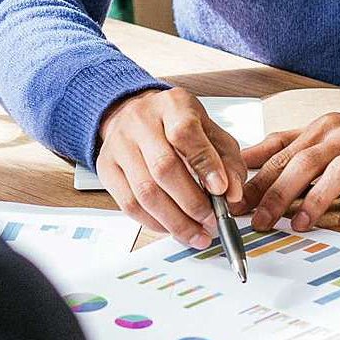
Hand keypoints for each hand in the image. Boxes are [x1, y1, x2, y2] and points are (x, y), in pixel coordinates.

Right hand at [97, 88, 247, 246]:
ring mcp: (120, 145)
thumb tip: (233, 193)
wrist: (134, 113)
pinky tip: (171, 228)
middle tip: (211, 222)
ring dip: (174, 221)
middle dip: (192, 203)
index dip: (205, 164)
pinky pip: (128, 204)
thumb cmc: (176, 123)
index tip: (222, 190)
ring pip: (145, 192)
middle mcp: (141, 122)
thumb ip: (227, 160)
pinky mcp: (106, 167)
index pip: (185, 133)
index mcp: (173, 106)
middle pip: (163, 168)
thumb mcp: (210, 130)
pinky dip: (154, 223)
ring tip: (196, 234)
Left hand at [242, 107, 339, 233]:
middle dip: (278, 192)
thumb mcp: (328, 133)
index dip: (258, 179)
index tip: (236, 204)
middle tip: (260, 221)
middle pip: (305, 162)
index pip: (283, 153)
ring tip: (298, 224)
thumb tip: (244, 159)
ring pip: (339, 172)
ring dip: (316, 199)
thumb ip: (287, 145)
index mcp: (323, 128)